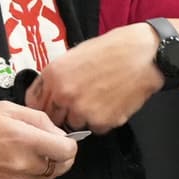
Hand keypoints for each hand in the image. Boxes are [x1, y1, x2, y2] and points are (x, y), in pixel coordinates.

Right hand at [0, 102, 79, 178]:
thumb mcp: (6, 109)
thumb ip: (39, 119)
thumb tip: (59, 134)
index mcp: (24, 140)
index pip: (68, 152)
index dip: (69, 145)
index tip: (60, 139)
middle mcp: (22, 165)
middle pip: (60, 167)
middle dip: (58, 156)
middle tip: (45, 145)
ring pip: (45, 177)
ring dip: (42, 166)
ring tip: (22, 152)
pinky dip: (26, 175)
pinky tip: (8, 163)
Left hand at [23, 24, 165, 132]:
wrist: (144, 55)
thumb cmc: (112, 50)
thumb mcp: (74, 55)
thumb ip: (57, 76)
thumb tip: (46, 94)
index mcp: (53, 75)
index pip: (34, 103)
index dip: (44, 105)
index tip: (51, 107)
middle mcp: (64, 94)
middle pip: (53, 118)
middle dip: (64, 113)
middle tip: (82, 101)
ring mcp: (82, 110)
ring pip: (75, 124)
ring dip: (85, 116)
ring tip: (102, 96)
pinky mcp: (102, 122)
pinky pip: (96, 128)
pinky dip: (103, 120)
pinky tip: (113, 102)